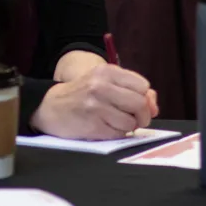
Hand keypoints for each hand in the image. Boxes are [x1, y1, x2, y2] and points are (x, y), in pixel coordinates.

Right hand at [31, 64, 157, 139]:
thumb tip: (154, 107)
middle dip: (142, 115)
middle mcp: (101, 86)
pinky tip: (108, 128)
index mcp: (107, 71)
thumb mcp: (106, 82)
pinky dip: (118, 134)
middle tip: (137, 120)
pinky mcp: (91, 125)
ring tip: (117, 122)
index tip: (138, 105)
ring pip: (131, 122)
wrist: (51, 106)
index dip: (145, 98)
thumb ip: (132, 90)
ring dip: (128, 126)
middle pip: (139, 104)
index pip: (143, 86)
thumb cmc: (84, 94)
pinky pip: (118, 134)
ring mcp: (95, 106)